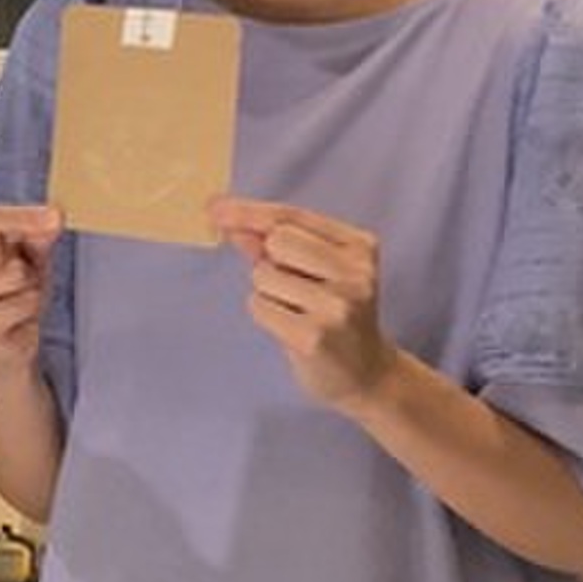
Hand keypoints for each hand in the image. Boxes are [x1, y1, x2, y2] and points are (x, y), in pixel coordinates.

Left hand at [208, 195, 397, 413]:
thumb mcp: (316, 272)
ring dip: (267, 292)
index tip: (215, 206)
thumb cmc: (335, 316)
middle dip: (269, 261)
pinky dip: (265, 314)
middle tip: (292, 288)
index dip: (250, 211)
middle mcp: (355, 272)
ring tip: (298, 311)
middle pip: (277, 240)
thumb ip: (276, 245)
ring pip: (264, 275)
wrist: (367, 375)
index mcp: (361, 246)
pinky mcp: (313, 336)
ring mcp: (337, 305)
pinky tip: (292, 328)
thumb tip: (232, 221)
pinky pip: (259, 306)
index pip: (293, 217)